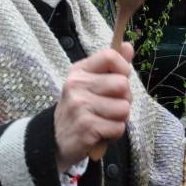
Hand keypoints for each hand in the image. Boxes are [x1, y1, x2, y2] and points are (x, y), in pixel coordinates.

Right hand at [54, 43, 133, 171]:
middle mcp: (76, 85)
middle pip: (123, 84)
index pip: (110, 56)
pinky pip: (118, 128)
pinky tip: (101, 133)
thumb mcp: (92, 83)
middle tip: (110, 107)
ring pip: (124, 109)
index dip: (124, 69)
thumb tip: (128, 46)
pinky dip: (114, 134)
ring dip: (120, 119)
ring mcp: (79, 106)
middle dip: (124, 99)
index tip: (120, 80)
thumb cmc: (81, 109)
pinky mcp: (85, 128)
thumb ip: (112, 65)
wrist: (57, 140)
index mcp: (79, 71)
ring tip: (104, 120)